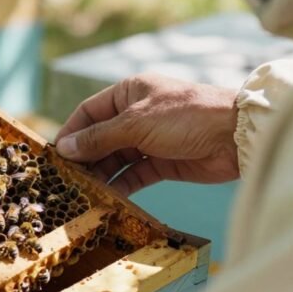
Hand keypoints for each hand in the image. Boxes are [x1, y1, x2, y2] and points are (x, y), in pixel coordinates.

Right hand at [54, 73, 239, 195]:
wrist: (237, 136)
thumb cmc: (186, 116)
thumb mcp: (136, 123)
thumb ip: (99, 138)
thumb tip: (65, 148)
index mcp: (128, 93)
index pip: (88, 113)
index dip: (71, 133)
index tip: (55, 156)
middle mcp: (135, 115)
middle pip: (99, 138)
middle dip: (84, 158)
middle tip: (66, 180)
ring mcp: (149, 140)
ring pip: (115, 159)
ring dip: (101, 175)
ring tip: (84, 192)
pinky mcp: (162, 163)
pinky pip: (134, 175)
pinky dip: (121, 186)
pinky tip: (108, 198)